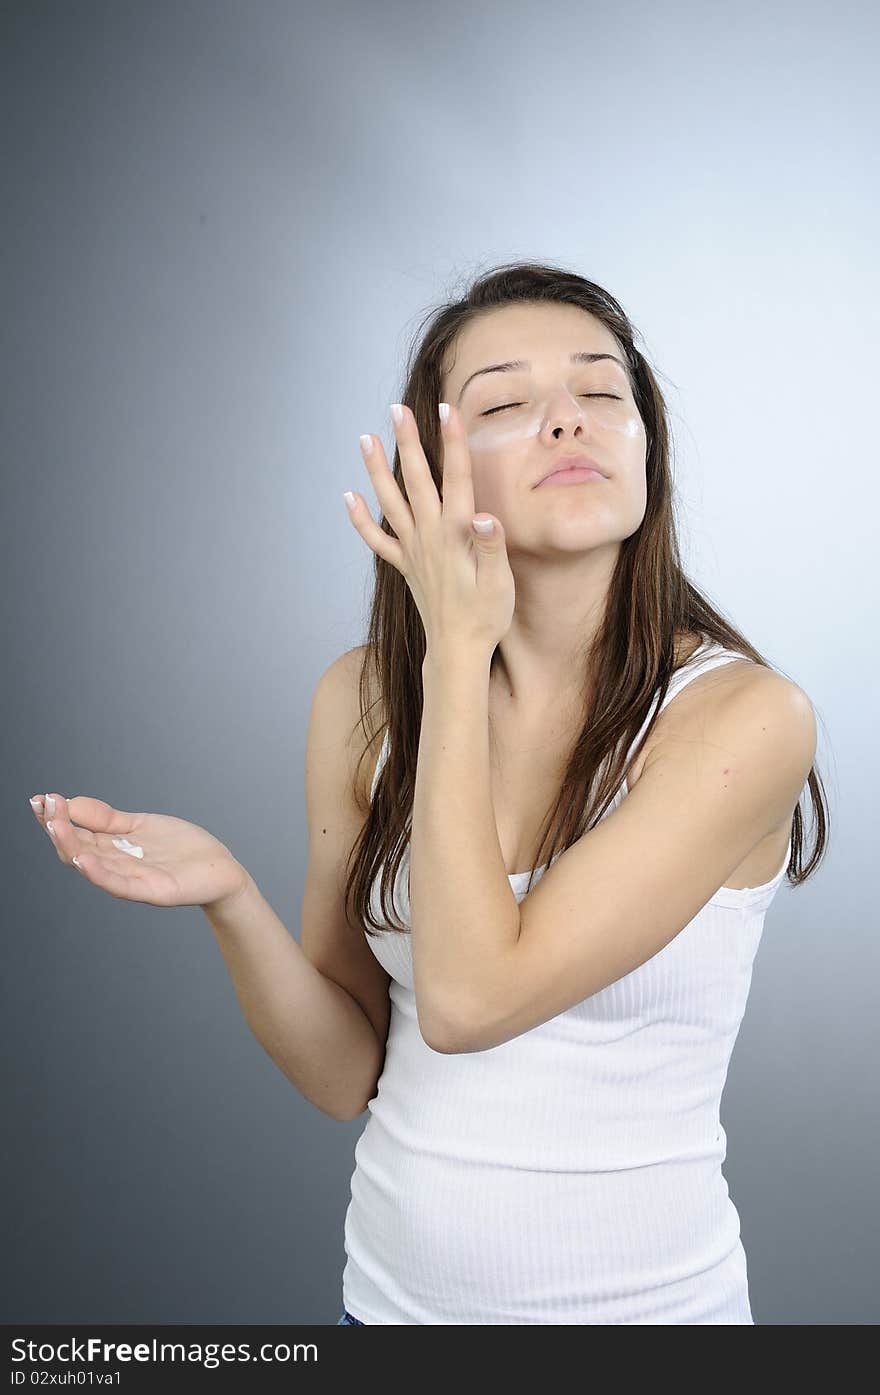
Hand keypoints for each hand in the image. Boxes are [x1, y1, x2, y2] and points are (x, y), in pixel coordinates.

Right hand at [29, 792, 248, 909]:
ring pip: (93, 864)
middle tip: (45, 807)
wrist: (218, 869)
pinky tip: (84, 859)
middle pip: (76, 849)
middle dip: (57, 827)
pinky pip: (120, 885)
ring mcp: (131, 880)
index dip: (55, 818)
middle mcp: (115, 866)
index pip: (74, 834)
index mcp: (110, 850)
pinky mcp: (151, 890)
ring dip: (71, 845)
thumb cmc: (179, 849)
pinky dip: (100, 874)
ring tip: (54, 825)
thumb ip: (105, 818)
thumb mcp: (138, 825)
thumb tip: (69, 802)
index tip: (39, 799)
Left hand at [344, 402, 514, 655]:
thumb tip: (482, 515)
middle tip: (398, 409)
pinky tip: (348, 497)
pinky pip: (377, 540)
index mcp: (456, 534)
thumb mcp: (500, 582)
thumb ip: (492, 546)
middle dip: (408, 442)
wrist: (458, 651)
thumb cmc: (486, 616)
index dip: (452, 442)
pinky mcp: (405, 566)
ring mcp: (413, 550)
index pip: (455, 478)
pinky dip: (360, 519)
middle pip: (416, 481)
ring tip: (364, 438)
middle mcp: (429, 536)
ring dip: (375, 470)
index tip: (447, 409)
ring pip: (390, 503)